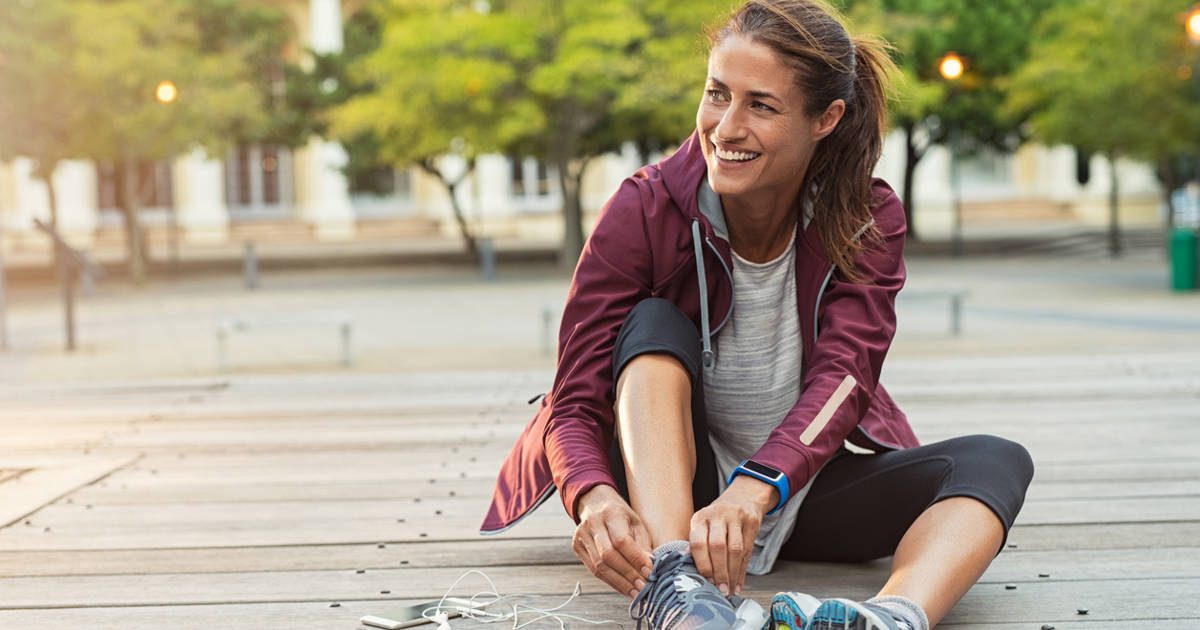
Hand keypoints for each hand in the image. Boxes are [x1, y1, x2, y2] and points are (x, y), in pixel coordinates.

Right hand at [572, 484, 652, 597]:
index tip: (649, 572)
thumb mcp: (636, 523)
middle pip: (608, 555)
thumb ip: (643, 544)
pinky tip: (623, 587)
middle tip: (643, 587)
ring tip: (635, 591)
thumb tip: (650, 567)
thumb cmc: (621, 515)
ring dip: (619, 582)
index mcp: (611, 512)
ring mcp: (581, 535)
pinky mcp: (577, 546)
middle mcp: (593, 523)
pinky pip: (593, 569)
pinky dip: (610, 581)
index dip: (635, 559)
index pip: (621, 540)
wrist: (596, 503)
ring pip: (599, 565)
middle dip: (627, 574)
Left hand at [688, 476, 774, 595]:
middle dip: (719, 572)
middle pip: (718, 547)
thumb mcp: (704, 525)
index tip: (706, 582)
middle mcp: (716, 514)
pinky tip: (740, 582)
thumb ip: (697, 544)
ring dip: (732, 573)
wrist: (743, 498)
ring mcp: (735, 516)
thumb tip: (688, 569)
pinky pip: (748, 549)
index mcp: (700, 518)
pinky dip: (743, 570)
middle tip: (721, 590)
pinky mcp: (751, 521)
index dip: (703, 565)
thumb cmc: (718, 519)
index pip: (698, 543)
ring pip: (735, 549)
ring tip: (730, 589)